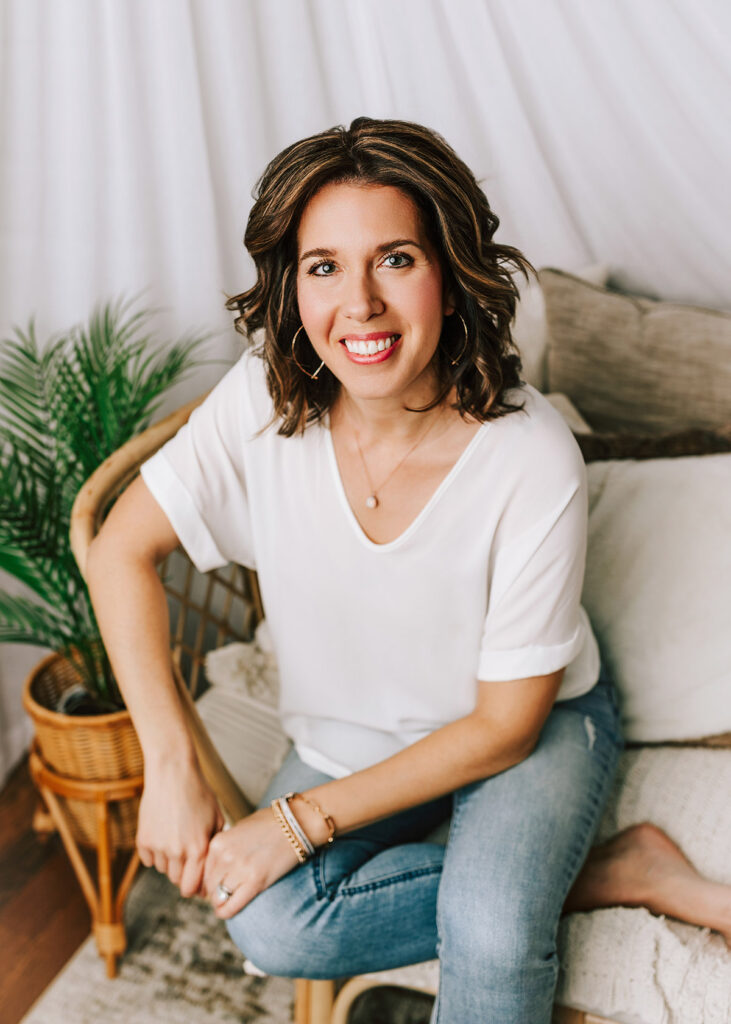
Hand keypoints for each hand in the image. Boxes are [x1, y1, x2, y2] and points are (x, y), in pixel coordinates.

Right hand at [137, 757, 223, 897]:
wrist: (172, 773)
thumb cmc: (198, 793)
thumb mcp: (216, 817)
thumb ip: (215, 844)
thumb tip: (214, 866)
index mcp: (199, 848)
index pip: (193, 886)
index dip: (195, 888)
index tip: (196, 882)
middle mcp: (178, 851)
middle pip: (176, 880)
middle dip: (182, 874)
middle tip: (186, 859)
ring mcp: (158, 846)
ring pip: (163, 869)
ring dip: (169, 861)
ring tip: (176, 839)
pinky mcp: (143, 839)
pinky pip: (148, 859)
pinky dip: (155, 853)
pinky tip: (163, 835)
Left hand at [202, 807, 300, 919]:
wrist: (296, 822)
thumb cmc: (270, 825)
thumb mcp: (239, 830)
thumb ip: (225, 848)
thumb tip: (215, 869)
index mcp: (218, 842)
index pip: (203, 871)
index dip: (210, 880)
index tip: (217, 884)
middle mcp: (224, 855)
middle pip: (209, 886)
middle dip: (215, 892)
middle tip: (224, 894)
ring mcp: (239, 868)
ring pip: (218, 898)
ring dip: (221, 902)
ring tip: (228, 902)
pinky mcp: (255, 881)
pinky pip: (231, 906)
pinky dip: (226, 912)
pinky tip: (226, 911)